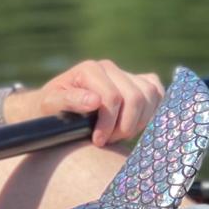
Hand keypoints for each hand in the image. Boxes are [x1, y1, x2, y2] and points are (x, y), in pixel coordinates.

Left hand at [12, 60, 163, 147]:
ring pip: (150, 95)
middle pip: (136, 97)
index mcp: (90, 69)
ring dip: (139, 121)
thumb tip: (95, 101)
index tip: (98, 141)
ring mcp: (125, 73)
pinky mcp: (137, 81)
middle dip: (125, 125)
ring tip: (119, 134)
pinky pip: (157, 91)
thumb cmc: (52, 108)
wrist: (55, 106)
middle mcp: (110, 67)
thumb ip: (70, 101)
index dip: (109, 124)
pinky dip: (154, 108)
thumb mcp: (51, 104)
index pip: (113, 98)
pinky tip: (137, 123)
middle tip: (109, 140)